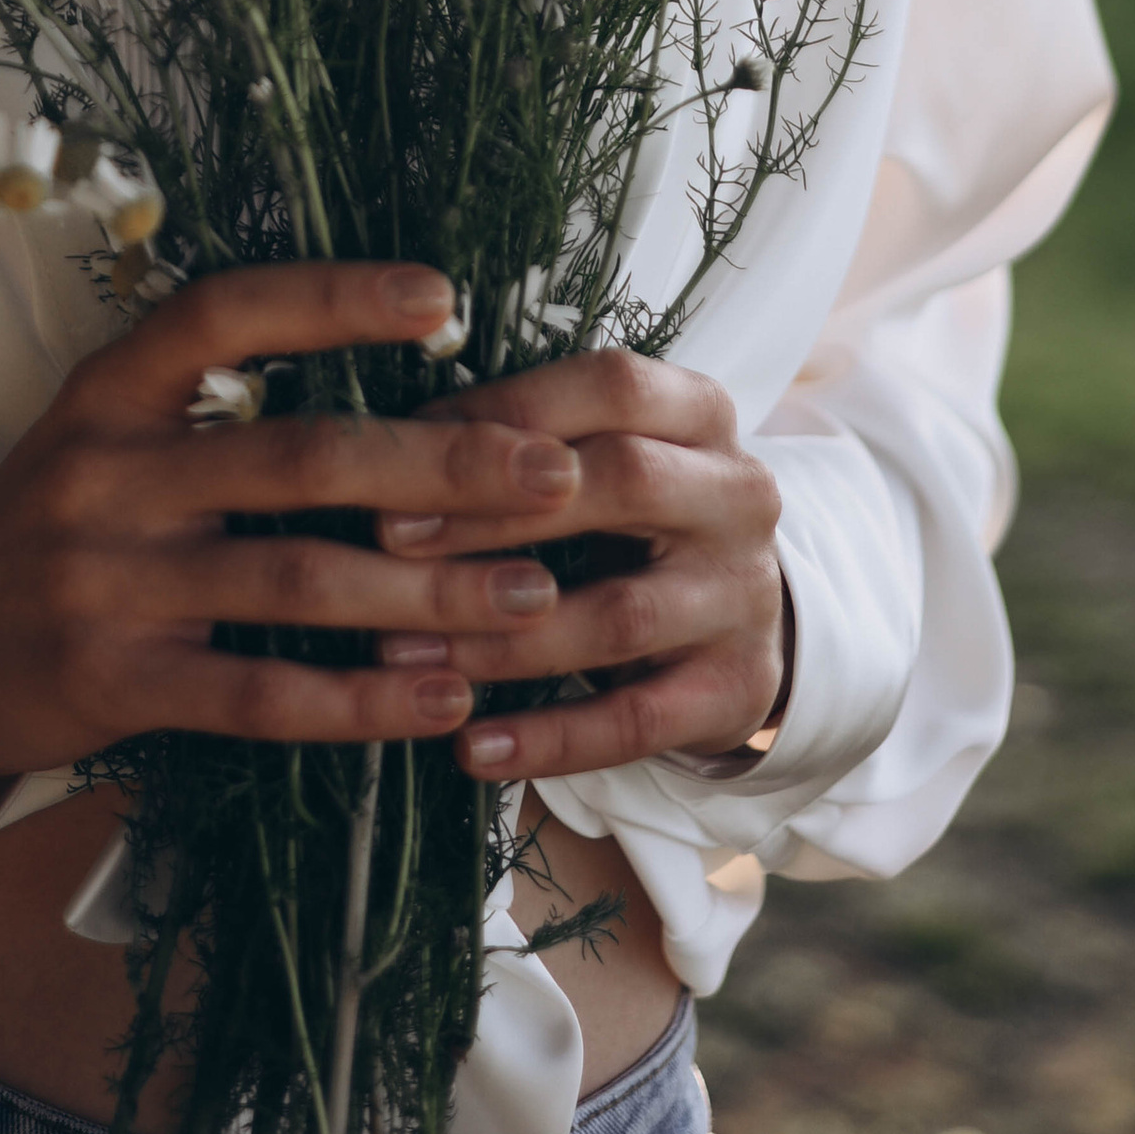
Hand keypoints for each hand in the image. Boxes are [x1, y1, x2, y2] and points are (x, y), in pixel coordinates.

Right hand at [0, 261, 616, 782]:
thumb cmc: (59, 527)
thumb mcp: (106, 436)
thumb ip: (214, 410)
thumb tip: (394, 384)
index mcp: (110, 389)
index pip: (227, 314)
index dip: (334, 298)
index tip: (445, 296)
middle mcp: (107, 470)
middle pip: (298, 456)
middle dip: (440, 463)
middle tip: (552, 470)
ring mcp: (106, 579)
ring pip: (298, 580)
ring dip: (428, 592)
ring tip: (530, 597)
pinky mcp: (113, 681)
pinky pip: (260, 693)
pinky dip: (361, 698)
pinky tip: (441, 696)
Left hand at [366, 349, 787, 781]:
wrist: (739, 613)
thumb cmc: (631, 511)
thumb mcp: (602, 450)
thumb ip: (525, 437)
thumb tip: (395, 438)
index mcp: (701, 412)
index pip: (615, 385)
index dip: (512, 411)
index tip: (412, 442)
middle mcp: (739, 495)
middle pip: (624, 483)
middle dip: (495, 512)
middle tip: (388, 539)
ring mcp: (746, 597)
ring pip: (618, 615)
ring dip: (500, 639)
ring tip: (401, 651)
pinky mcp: (737, 691)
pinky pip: (635, 721)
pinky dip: (548, 738)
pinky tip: (471, 747)